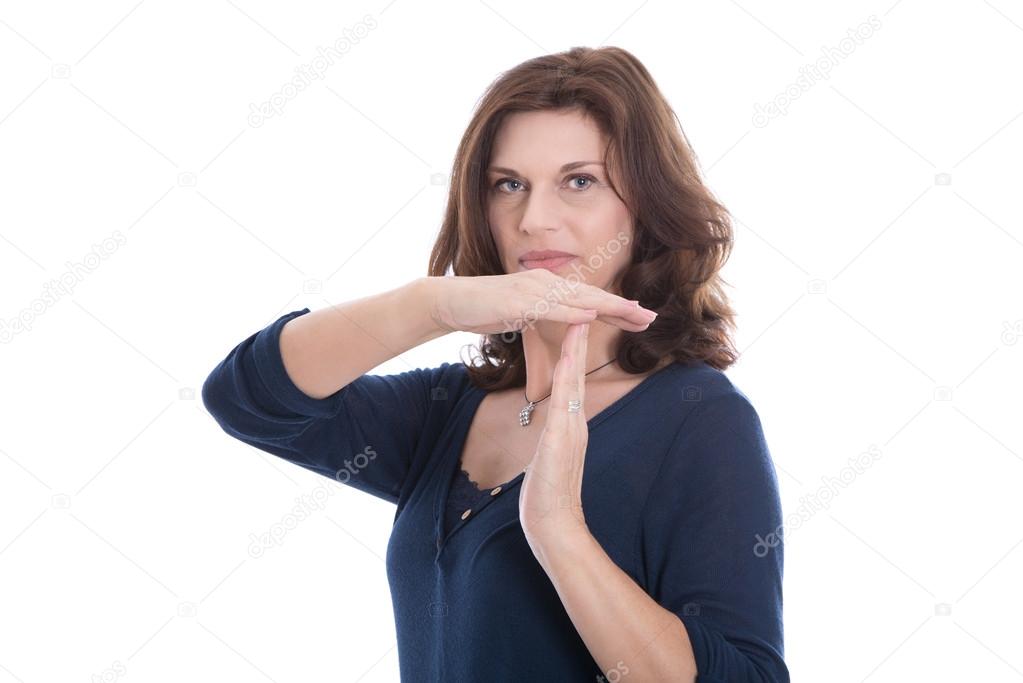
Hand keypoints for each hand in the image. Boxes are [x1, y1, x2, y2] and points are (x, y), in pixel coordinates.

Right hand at [424, 271, 656, 335]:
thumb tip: (571, 319)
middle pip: (592, 295)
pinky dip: (571, 311)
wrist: (450, 300)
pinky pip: (549, 306)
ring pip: (577, 298)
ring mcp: (532, 289)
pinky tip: (590, 316)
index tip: (642, 317)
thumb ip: (548, 314)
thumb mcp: (524, 312)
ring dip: (608, 307)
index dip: (617, 307)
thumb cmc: (486, 307)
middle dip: (623, 307)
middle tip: (652, 317)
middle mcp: (545, 282)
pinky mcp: (517, 299)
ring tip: (634, 315)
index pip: (590, 299)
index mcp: (549, 286)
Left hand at [518, 320, 590, 548]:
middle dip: (580, 339)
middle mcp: (575, 423)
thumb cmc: (547, 495)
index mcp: (571, 425)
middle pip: (578, 372)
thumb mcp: (548, 458)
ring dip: (577, 349)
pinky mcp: (562, 440)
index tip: (573, 323)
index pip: (572, 380)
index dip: (573, 351)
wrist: (553, 524)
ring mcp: (571, 430)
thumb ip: (553, 440)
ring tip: (579, 318)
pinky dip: (568, 378)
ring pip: (575, 381)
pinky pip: (566, 402)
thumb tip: (551, 430)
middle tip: (584, 306)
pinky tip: (568, 359)